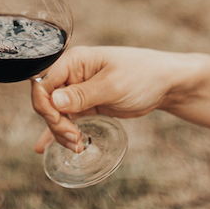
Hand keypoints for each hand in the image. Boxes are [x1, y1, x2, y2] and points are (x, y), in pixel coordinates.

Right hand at [30, 46, 203, 153]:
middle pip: (47, 102)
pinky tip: (45, 147)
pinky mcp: (86, 105)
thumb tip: (53, 101)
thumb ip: (82, 94)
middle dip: (55, 123)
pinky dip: (59, 133)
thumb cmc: (143, 75)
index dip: (46, 105)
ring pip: (56, 114)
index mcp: (74, 61)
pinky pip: (66, 119)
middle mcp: (71, 74)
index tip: (60, 123)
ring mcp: (78, 90)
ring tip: (77, 146)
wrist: (166, 84)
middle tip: (74, 138)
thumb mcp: (113, 85)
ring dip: (61, 132)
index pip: (43, 82)